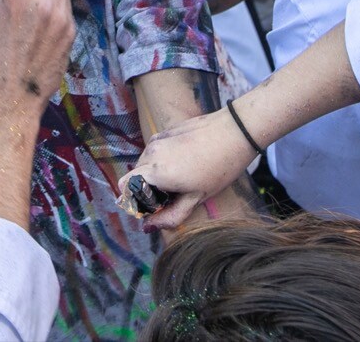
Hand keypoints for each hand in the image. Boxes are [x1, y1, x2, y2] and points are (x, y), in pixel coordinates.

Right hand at [118, 107, 251, 229]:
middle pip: (135, 176)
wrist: (234, 132)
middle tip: (173, 196)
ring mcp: (157, 140)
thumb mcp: (197, 198)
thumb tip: (148, 227)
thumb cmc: (219, 168)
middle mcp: (151, 153)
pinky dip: (162, 160)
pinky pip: (155, 150)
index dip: (134, 200)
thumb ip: (171, 215)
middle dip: (147, 189)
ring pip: (145, 163)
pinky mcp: (165, 131)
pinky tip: (185, 162)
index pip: (125, 187)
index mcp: (155, 172)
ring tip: (182, 178)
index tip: (152, 207)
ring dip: (155, 174)